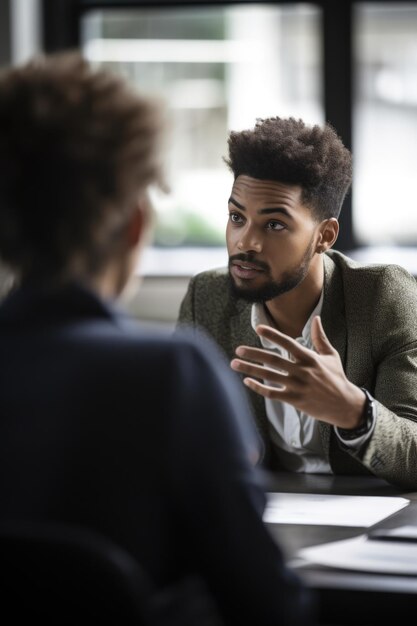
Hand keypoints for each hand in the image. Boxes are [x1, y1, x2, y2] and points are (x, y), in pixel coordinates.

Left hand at [230, 316, 365, 428]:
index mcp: (310, 358)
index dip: (272, 335)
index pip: (287, 343)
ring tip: (234, 364)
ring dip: (250, 369)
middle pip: (273, 359)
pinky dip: (259, 387)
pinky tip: (247, 382)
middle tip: (238, 350)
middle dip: (253, 354)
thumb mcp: (331, 355)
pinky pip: (273, 393)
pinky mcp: (295, 400)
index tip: (258, 329)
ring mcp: (298, 386)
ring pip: (269, 376)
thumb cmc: (337, 378)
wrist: (345, 404)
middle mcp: (302, 370)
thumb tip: (316, 318)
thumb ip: (320, 337)